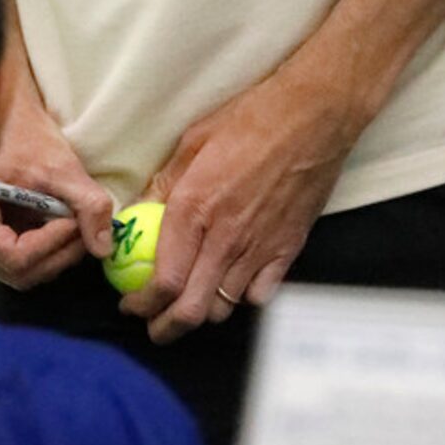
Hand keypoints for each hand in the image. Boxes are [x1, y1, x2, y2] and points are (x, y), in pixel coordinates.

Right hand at [0, 85, 114, 290]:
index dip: (52, 243)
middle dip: (58, 252)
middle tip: (83, 227)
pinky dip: (41, 246)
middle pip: (18, 272)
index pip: (15, 258)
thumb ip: (86, 203)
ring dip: (52, 251)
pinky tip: (52, 221)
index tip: (74, 221)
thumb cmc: (21, 132)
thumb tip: (103, 248)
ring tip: (70, 220)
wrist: (1, 116)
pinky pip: (13, 259)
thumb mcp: (58, 164)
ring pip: (18, 270)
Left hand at [119, 62, 356, 343]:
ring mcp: (259, 248)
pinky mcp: (288, 250)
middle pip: (190, 310)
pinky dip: (243, 298)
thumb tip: (139, 210)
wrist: (313, 116)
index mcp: (194, 209)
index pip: (163, 281)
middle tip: (154, 325)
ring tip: (190, 302)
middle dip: (166, 328)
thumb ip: (165, 182)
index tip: (131, 305)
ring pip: (224, 308)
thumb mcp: (194, 140)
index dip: (142, 304)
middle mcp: (225, 238)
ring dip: (202, 312)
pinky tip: (234, 283)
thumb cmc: (253, 118)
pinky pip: (260, 295)